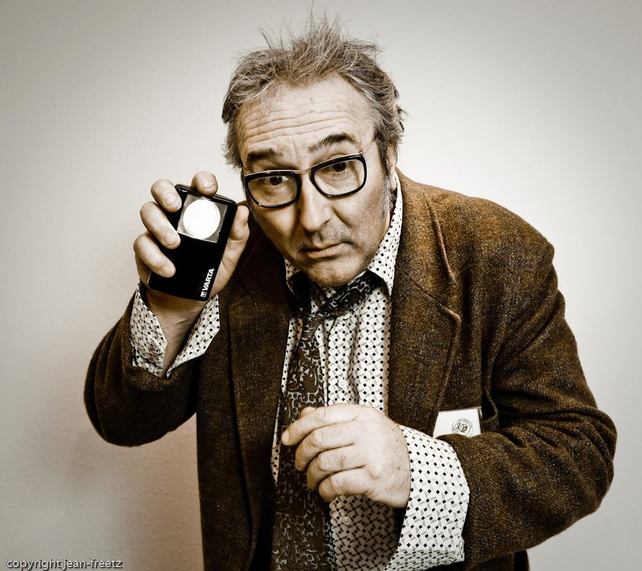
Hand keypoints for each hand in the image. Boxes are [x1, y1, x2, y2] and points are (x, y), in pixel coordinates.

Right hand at [133, 171, 249, 315]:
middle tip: (175, 207)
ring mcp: (157, 229)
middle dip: (166, 193)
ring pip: (148, 211)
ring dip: (160, 226)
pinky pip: (142, 244)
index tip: (207, 189)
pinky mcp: (144, 248)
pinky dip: (155, 256)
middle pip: (162, 189)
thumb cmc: (209, 272)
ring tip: (174, 244)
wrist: (189, 300)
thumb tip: (243, 212)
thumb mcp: (229, 255)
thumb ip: (238, 235)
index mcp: (197, 210)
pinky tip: (169, 269)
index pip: (197, 186)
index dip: (201, 181)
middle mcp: (175, 215)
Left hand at [282, 404, 410, 507]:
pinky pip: (337, 484)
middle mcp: (366, 431)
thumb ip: (336, 418)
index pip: (321, 415)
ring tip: (312, 480)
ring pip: (325, 463)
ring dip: (312, 475)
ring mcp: (371, 455)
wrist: (418, 469)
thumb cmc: (386, 446)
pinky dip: (325, 490)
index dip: (298, 427)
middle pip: (319, 439)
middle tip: (299, 463)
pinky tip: (326, 491)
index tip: (287, 439)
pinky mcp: (373, 479)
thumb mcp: (365, 424)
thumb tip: (304, 414)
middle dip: (301, 454)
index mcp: (361, 414)